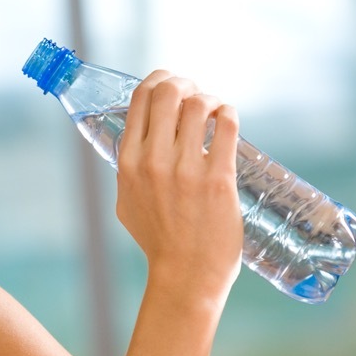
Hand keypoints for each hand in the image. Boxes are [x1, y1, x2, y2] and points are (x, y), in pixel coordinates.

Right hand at [116, 71, 242, 295]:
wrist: (186, 275)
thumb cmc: (158, 242)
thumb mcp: (126, 203)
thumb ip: (128, 172)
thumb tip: (138, 145)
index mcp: (128, 163)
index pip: (140, 99)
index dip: (158, 80)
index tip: (172, 82)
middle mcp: (154, 161)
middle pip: (168, 92)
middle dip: (185, 82)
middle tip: (196, 92)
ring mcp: (187, 170)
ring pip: (199, 104)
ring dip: (209, 98)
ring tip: (215, 109)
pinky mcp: (218, 179)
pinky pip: (226, 125)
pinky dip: (228, 113)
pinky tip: (228, 119)